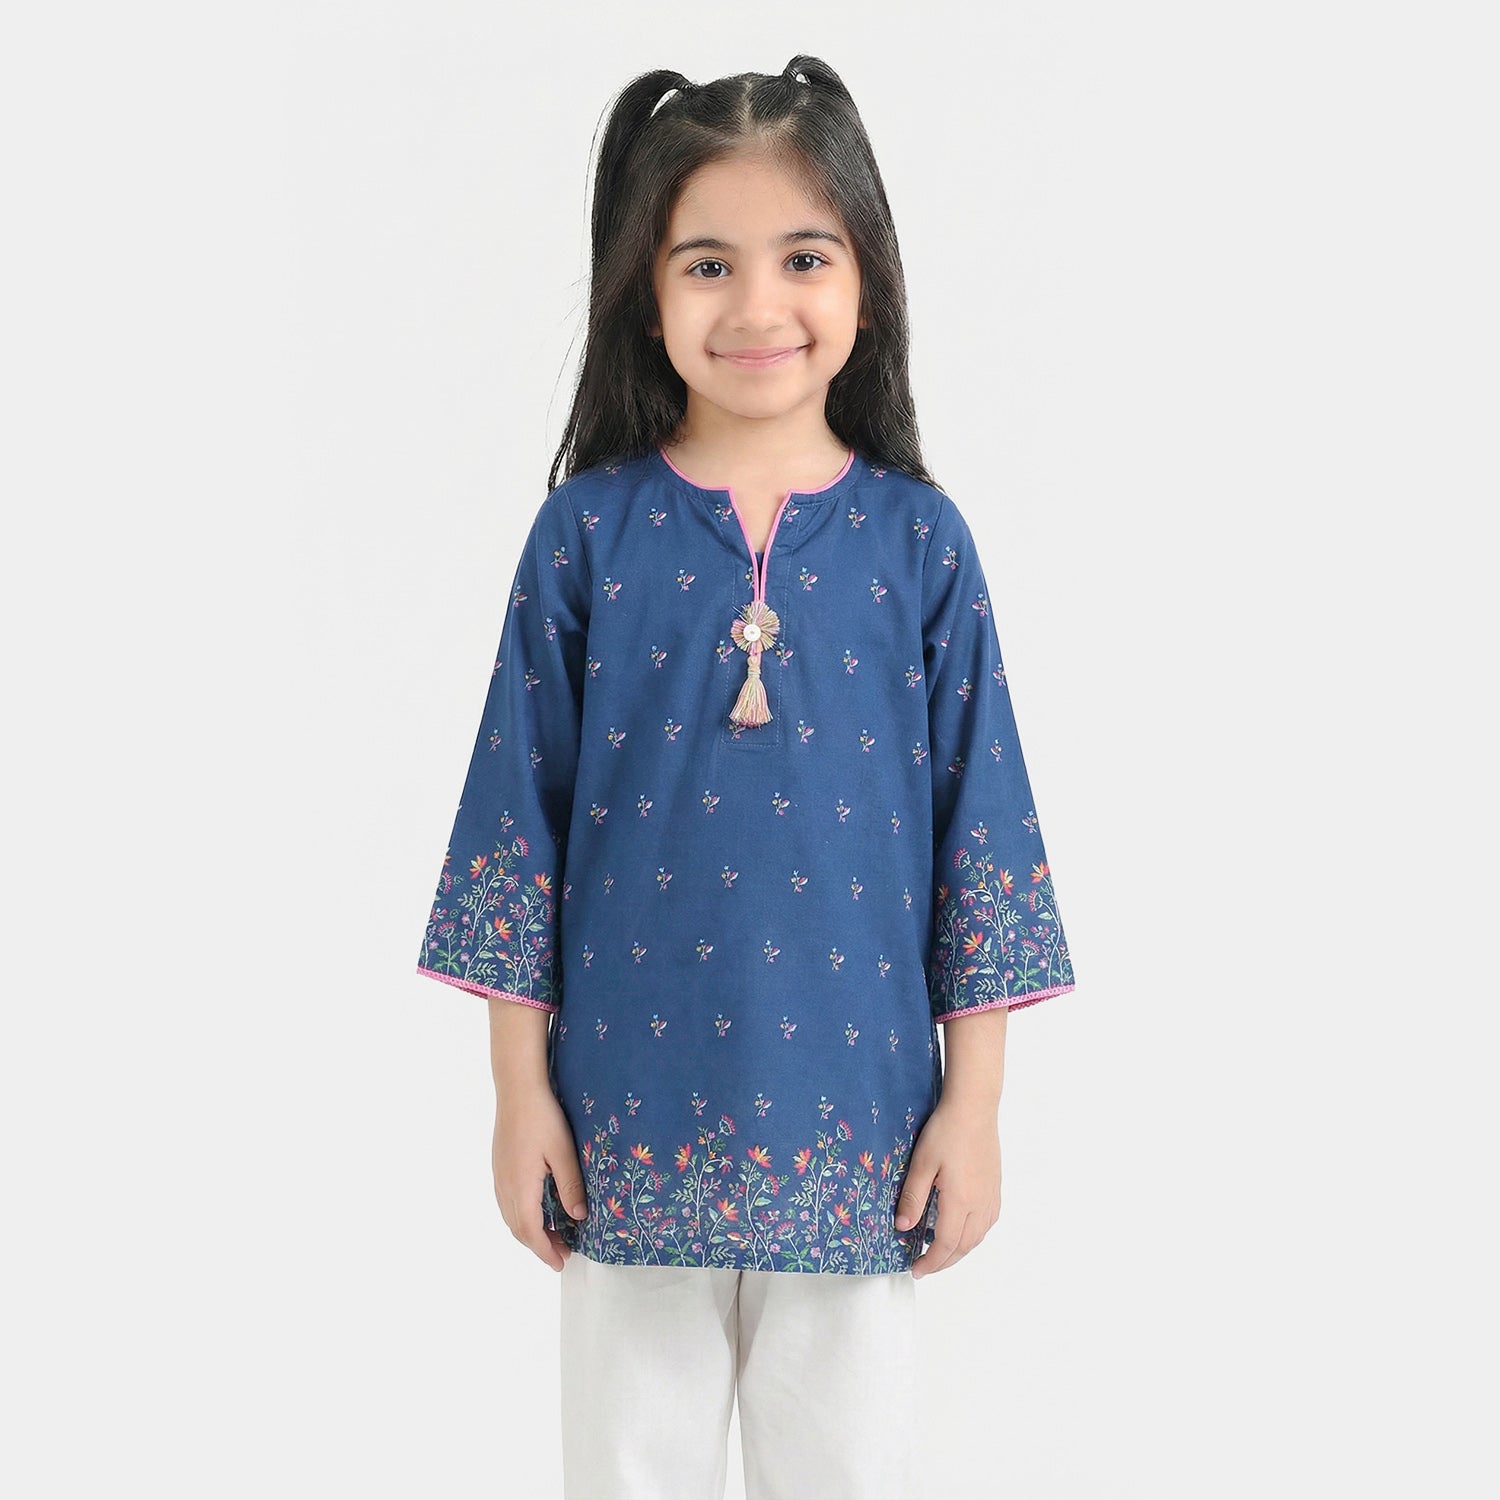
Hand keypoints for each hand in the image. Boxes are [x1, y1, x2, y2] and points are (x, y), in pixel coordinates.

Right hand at [492, 1084, 587, 1271]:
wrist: (518, 1089)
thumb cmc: (543, 1117)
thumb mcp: (563, 1152)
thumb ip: (570, 1186)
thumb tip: (578, 1217)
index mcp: (520, 1187)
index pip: (531, 1232)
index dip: (545, 1251)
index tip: (560, 1263)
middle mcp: (504, 1186)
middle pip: (518, 1229)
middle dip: (539, 1245)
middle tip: (562, 1254)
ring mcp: (499, 1175)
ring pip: (511, 1216)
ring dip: (530, 1231)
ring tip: (553, 1236)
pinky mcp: (499, 1166)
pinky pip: (508, 1202)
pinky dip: (522, 1215)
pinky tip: (537, 1210)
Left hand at [893, 1097, 1000, 1277]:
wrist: (974, 1108)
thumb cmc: (946, 1131)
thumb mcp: (921, 1163)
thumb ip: (912, 1197)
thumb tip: (903, 1227)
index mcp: (960, 1201)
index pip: (946, 1245)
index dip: (931, 1262)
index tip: (916, 1269)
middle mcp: (980, 1204)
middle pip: (964, 1247)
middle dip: (944, 1261)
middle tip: (924, 1265)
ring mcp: (991, 1197)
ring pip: (978, 1237)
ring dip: (959, 1250)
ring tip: (939, 1250)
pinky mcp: (995, 1188)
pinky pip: (986, 1223)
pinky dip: (972, 1235)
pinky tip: (960, 1228)